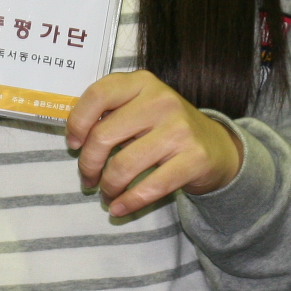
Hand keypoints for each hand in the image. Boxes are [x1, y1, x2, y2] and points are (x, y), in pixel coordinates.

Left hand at [66, 70, 242, 217]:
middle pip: (103, 135)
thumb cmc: (164, 128)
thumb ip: (110, 113)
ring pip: (123, 165)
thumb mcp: (140, 107)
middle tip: (88, 179)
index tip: (73, 143)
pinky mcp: (194, 158)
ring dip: (107, 186)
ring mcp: (179, 129)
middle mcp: (161, 100)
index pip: (98, 95)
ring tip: (106, 193)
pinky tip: (118, 208)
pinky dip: (128, 202)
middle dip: (88, 165)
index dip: (78, 122)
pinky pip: (150, 187)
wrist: (216, 146)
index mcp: (142, 82)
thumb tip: (74, 137)